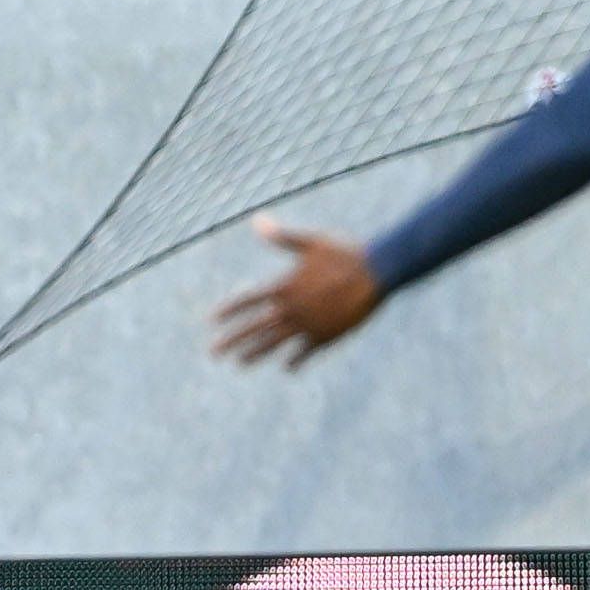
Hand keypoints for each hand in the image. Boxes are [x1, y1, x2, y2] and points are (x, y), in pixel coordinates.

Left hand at [212, 219, 380, 367]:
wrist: (378, 272)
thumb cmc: (345, 253)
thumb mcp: (311, 242)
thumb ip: (282, 237)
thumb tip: (256, 220)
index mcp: (284, 286)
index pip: (247, 301)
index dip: (228, 310)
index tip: (211, 320)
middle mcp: (291, 309)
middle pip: (253, 328)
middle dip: (231, 340)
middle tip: (213, 353)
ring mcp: (308, 325)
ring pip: (274, 343)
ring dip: (254, 354)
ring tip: (239, 363)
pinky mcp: (326, 336)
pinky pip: (305, 352)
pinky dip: (295, 360)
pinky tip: (287, 368)